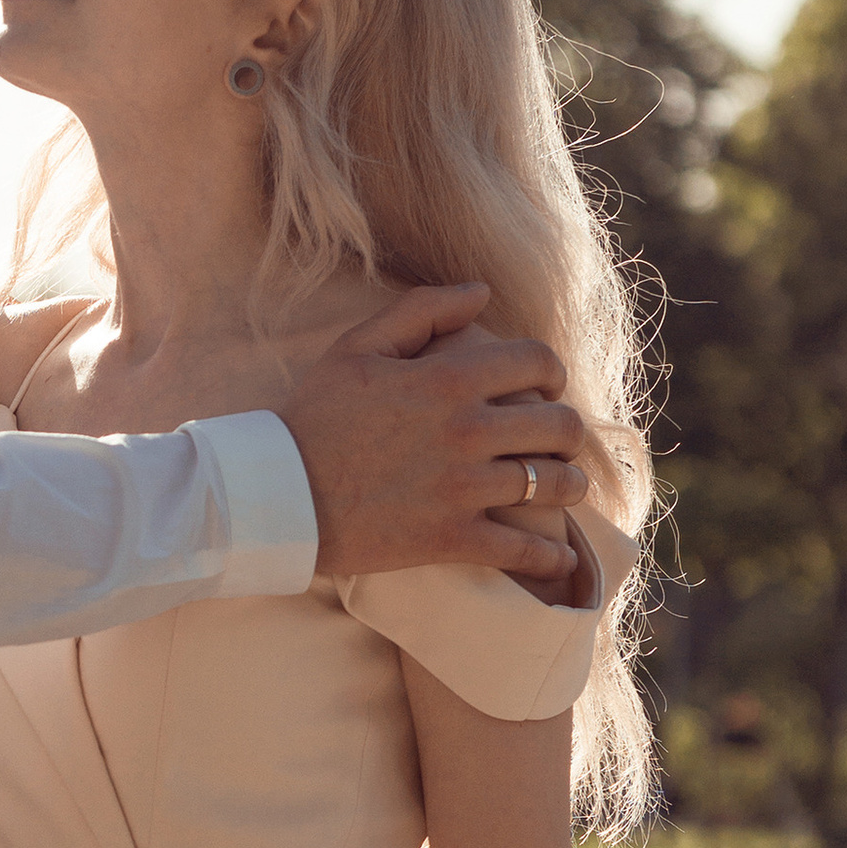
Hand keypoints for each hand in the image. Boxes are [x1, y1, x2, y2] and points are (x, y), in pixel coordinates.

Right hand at [281, 285, 590, 584]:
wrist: (277, 495)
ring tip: (563, 487)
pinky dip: (551, 556)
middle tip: (557, 441)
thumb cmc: (314, 417)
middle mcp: (466, 431)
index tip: (546, 387)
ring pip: (553, 484)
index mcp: (448, 379)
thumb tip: (481, 292)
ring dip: (569, 485)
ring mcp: (462, 489)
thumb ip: (422, 311)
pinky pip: (523, 549)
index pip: (537, 362)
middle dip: (568, 431)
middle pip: (559, 426)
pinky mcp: (450, 538)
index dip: (552, 371)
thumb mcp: (357, 347)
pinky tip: (561, 556)